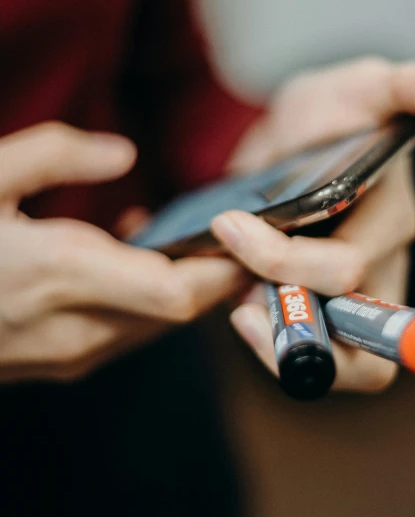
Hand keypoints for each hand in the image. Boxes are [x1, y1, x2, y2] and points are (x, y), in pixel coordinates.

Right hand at [0, 123, 246, 382]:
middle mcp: (74, 327)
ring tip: (196, 234)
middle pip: (180, 310)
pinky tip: (136, 256)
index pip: (175, 291)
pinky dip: (149, 296)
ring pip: (158, 324)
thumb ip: (56, 156)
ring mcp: (67, 353)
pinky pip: (128, 330)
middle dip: (220, 273)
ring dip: (186, 284)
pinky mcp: (60, 362)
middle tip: (245, 229)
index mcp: (58, 272)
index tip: (256, 232)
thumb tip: (123, 154)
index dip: (225, 267)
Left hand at [213, 59, 414, 392]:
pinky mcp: (321, 302)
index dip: (299, 277)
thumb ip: (406, 87)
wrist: (307, 133)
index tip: (236, 241)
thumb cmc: (338, 110)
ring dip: (279, 341)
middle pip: (343, 325)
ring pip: (335, 354)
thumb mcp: (365, 87)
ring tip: (237, 307)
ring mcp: (351, 290)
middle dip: (276, 303)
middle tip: (228, 276)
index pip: (352, 270)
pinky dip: (274, 340)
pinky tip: (242, 306)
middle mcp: (379, 260)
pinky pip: (311, 345)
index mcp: (388, 214)